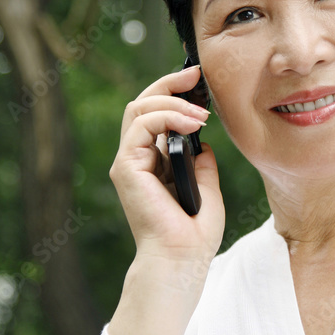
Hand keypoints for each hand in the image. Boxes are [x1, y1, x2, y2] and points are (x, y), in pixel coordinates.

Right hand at [109, 65, 224, 268]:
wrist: (181, 261)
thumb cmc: (194, 236)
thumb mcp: (208, 189)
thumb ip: (202, 163)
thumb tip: (204, 143)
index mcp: (154, 164)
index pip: (156, 115)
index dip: (175, 93)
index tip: (199, 81)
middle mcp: (137, 160)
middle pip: (143, 104)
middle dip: (169, 84)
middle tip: (196, 74)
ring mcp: (128, 162)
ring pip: (138, 108)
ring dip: (172, 101)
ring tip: (202, 112)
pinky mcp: (126, 167)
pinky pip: (141, 125)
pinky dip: (167, 116)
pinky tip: (193, 122)